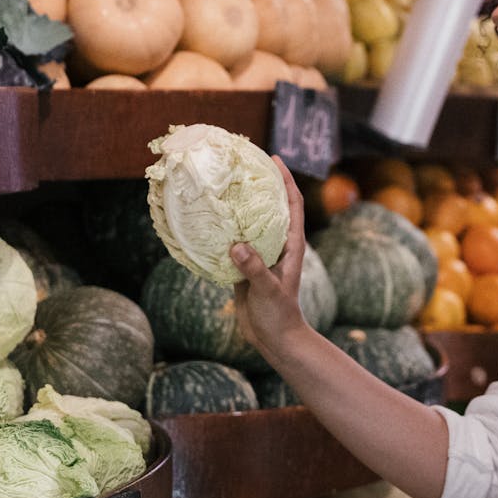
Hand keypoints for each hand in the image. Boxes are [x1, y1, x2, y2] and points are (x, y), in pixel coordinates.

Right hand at [230, 156, 310, 361]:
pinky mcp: (244, 268)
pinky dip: (222, 231)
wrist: (274, 339)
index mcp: (291, 244)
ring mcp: (260, 255)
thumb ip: (255, 268)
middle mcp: (277, 245)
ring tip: (220, 186)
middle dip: (260, 185)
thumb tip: (237, 246)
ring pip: (249, 224)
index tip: (274, 158)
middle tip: (241, 164)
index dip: (286, 179)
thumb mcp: (269, 290)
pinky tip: (205, 221)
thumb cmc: (279, 314)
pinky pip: (232, 244)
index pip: (292, 204)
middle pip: (270, 207)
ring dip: (238, 207)